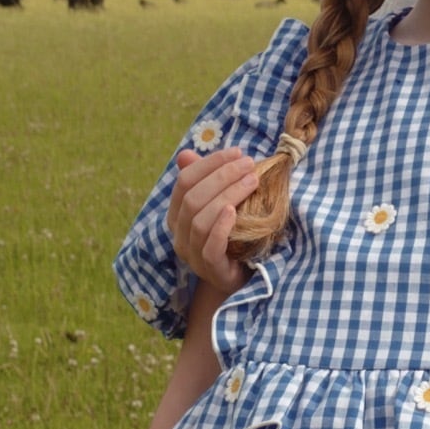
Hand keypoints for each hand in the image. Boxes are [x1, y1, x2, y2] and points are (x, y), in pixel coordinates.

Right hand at [166, 147, 259, 291]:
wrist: (238, 276)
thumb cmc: (229, 235)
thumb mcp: (217, 205)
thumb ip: (205, 181)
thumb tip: (185, 154)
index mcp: (177, 215)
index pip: (184, 182)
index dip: (209, 164)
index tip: (236, 152)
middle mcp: (179, 235)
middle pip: (193, 199)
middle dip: (222, 176)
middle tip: (248, 164)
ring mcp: (192, 254)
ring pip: (200, 221)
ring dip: (227, 196)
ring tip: (252, 181)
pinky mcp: (211, 270)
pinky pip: (209, 247)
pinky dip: (220, 227)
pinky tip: (234, 211)